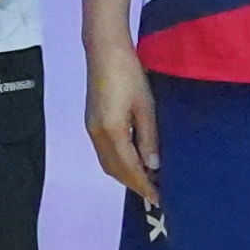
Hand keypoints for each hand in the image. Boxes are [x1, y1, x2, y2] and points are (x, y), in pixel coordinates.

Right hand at [83, 49, 161, 204]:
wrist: (105, 50)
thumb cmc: (129, 73)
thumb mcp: (145, 106)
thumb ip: (148, 138)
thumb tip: (153, 166)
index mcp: (111, 131)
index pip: (128, 168)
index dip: (143, 185)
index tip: (158, 199)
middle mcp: (97, 134)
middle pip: (114, 170)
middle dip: (134, 183)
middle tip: (155, 192)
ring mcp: (92, 128)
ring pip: (108, 162)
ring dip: (125, 174)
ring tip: (147, 179)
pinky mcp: (92, 122)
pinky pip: (105, 151)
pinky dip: (119, 161)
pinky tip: (133, 159)